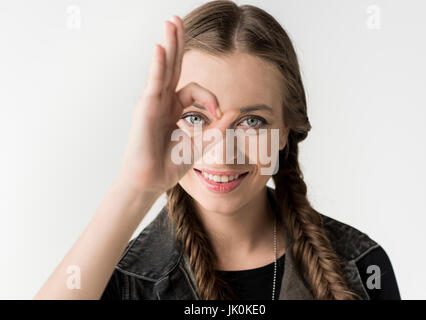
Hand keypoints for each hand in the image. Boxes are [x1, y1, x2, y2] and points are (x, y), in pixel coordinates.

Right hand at [117, 16, 236, 194]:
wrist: (152, 180)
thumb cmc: (171, 163)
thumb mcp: (202, 143)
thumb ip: (218, 127)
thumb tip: (236, 111)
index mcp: (174, 107)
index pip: (195, 90)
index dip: (210, 98)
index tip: (219, 114)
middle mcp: (163, 100)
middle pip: (174, 66)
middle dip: (178, 43)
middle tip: (178, 20)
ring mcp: (153, 102)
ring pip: (164, 67)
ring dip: (169, 44)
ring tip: (171, 22)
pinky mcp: (147, 108)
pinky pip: (155, 82)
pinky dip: (158, 65)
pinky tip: (161, 47)